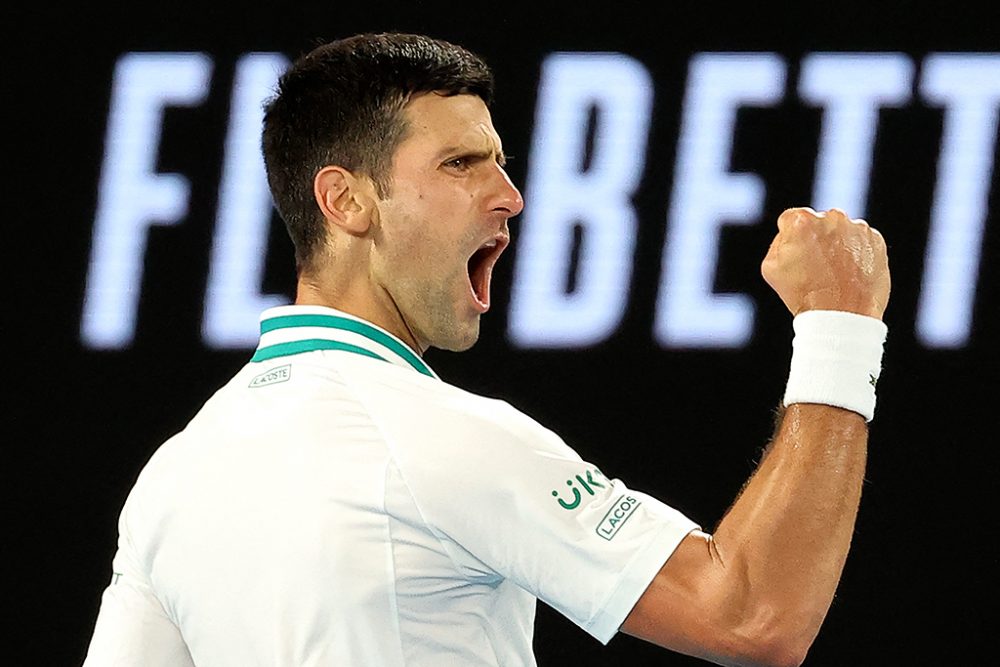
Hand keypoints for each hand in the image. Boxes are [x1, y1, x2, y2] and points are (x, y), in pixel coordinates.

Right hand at [761, 207, 889, 319]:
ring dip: (837, 245)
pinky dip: (857, 253)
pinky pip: (862, 241)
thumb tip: (790, 236)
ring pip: (841, 231)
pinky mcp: (876, 240)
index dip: (790, 238)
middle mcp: (831, 217)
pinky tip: (849, 273)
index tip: (795, 255)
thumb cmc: (803, 294)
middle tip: (815, 266)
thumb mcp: (771, 267)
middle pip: (818, 222)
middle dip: (815, 238)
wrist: (841, 315)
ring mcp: (857, 228)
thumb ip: (778, 242)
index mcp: (801, 220)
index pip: (790, 219)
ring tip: (834, 273)